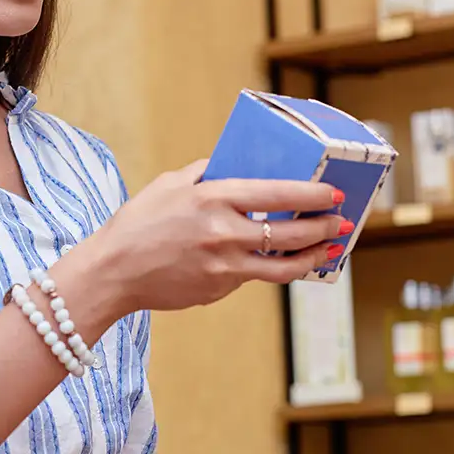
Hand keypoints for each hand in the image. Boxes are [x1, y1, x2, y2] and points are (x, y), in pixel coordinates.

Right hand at [95, 160, 349, 312]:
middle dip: (324, 227)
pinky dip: (266, 268)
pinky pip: (251, 277)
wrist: (113, 271)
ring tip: (326, 250)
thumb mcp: (169, 185)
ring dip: (311, 256)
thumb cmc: (137, 223)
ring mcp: (224, 267)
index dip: (314, 195)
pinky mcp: (219, 289)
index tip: (334, 194)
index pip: (279, 194)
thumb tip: (234, 164)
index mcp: (213, 198)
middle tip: (341, 223)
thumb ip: (205, 172)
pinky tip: (277, 262)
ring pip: (283, 266)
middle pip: (292, 233)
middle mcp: (224, 233)